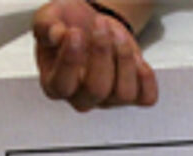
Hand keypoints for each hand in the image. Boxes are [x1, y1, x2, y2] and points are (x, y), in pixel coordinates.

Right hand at [33, 0, 157, 110]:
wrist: (91, 24)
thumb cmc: (68, 26)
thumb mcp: (49, 18)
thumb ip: (46, 25)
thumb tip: (56, 35)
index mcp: (55, 84)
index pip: (62, 85)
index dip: (70, 60)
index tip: (74, 32)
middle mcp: (81, 97)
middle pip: (96, 90)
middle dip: (101, 53)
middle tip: (99, 25)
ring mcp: (108, 100)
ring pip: (123, 94)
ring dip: (124, 59)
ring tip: (117, 34)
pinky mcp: (132, 95)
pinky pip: (146, 98)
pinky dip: (147, 79)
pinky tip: (138, 60)